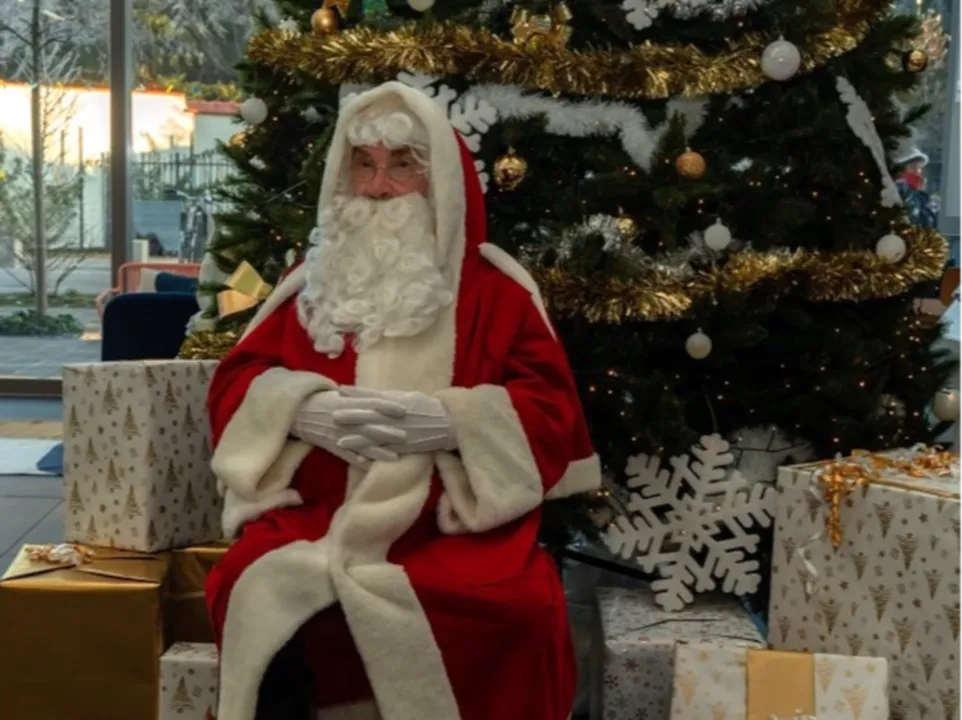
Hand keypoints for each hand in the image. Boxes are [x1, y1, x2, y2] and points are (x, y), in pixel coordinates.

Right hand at [291, 390, 408, 465]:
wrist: (303, 411)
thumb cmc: (332, 401)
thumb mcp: (348, 396)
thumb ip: (368, 398)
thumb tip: (394, 397)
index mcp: (351, 402)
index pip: (372, 402)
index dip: (388, 406)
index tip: (405, 409)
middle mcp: (346, 418)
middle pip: (369, 425)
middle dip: (388, 431)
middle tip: (407, 436)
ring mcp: (340, 433)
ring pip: (361, 443)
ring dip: (379, 451)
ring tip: (396, 456)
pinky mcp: (334, 445)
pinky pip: (348, 456)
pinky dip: (360, 461)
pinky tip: (373, 467)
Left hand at [337, 386, 457, 455]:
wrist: (449, 424)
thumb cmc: (429, 407)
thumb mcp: (410, 396)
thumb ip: (392, 397)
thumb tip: (372, 395)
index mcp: (398, 401)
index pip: (374, 396)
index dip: (357, 393)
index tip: (341, 390)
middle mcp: (397, 416)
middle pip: (371, 416)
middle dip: (351, 415)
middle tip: (332, 414)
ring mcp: (400, 433)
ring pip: (375, 436)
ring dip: (356, 439)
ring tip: (339, 441)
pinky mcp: (404, 446)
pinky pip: (385, 451)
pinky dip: (372, 455)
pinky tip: (358, 458)